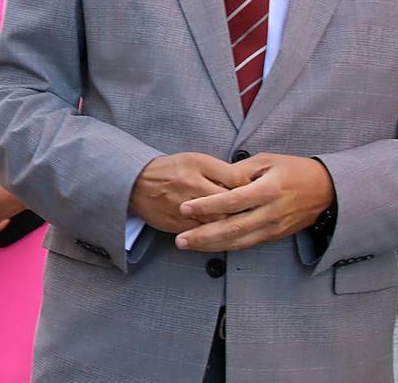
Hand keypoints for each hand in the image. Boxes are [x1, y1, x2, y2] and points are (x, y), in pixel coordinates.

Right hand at [129, 152, 250, 233]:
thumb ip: (223, 170)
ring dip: (233, 227)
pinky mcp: (178, 228)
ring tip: (247, 226)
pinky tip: (228, 235)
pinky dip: (217, 237)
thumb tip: (247, 182)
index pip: (234, 188)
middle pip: (228, 211)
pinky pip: (203, 236)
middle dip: (244, 213)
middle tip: (258, 214)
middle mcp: (191, 196)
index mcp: (198, 175)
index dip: (250, 193)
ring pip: (217, 226)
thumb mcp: (197, 160)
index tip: (260, 196)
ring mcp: (184, 215)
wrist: (137, 183)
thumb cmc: (170, 169)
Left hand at [175, 153, 334, 251]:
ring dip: (210, 245)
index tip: (184, 207)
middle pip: (233, 228)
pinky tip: (207, 246)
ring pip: (238, 241)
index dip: (207, 205)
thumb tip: (216, 179)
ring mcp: (273, 227)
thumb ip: (240, 170)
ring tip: (186, 244)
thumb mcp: (267, 161)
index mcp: (268, 189)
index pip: (233, 200)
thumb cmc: (294, 170)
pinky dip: (225, 246)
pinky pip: (246, 244)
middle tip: (179, 239)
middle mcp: (270, 212)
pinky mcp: (274, 236)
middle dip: (203, 235)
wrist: (327, 190)